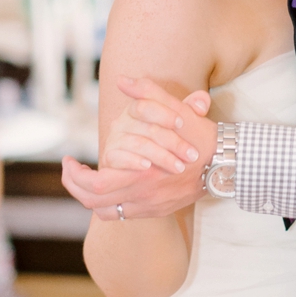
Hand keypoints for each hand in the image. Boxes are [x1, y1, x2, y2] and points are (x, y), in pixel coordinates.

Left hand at [62, 78, 217, 220]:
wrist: (228, 164)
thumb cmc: (202, 137)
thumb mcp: (178, 111)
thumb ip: (149, 94)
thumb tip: (124, 80)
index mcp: (141, 175)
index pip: (94, 186)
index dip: (74, 176)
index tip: (67, 161)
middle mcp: (142, 197)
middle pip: (93, 204)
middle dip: (75, 187)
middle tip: (69, 170)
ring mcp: (150, 207)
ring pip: (107, 213)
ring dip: (91, 198)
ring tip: (85, 180)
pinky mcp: (158, 210)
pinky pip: (124, 215)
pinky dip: (110, 204)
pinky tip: (111, 186)